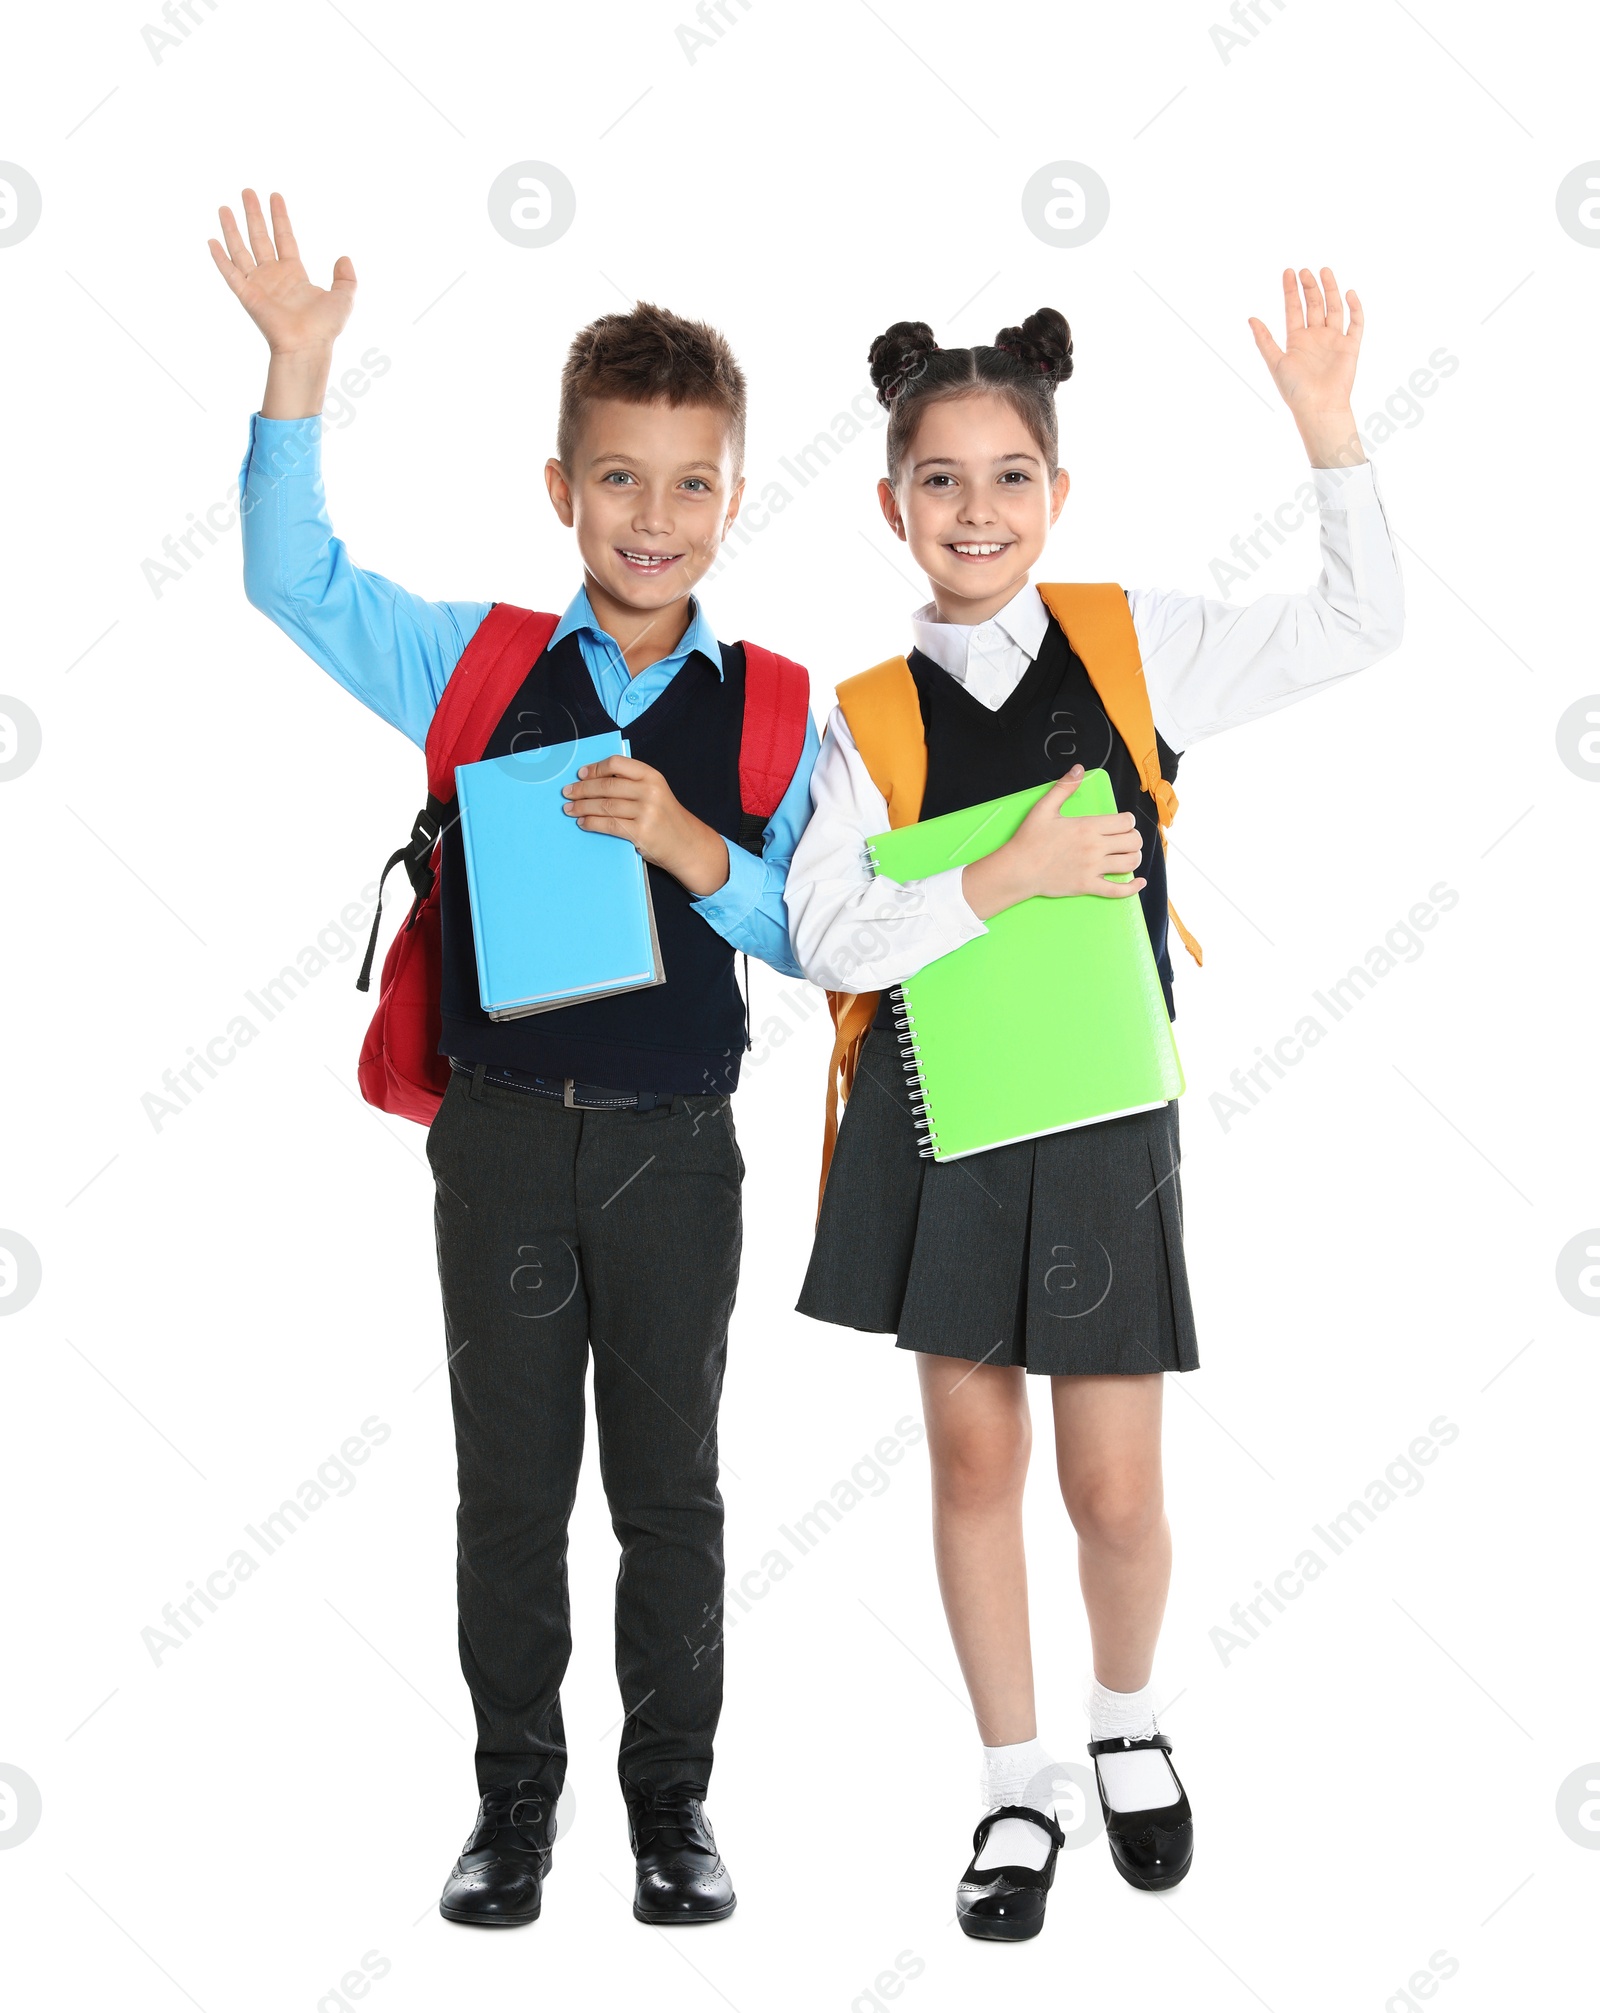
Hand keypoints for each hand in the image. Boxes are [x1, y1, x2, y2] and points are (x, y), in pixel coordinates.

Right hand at [208, 189, 354, 356]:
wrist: (308, 346)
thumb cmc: (325, 327)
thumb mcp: (344, 298)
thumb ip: (346, 278)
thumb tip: (344, 258)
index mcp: (294, 274)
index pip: (284, 237)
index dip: (280, 217)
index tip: (274, 196)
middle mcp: (273, 276)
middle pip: (260, 237)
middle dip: (254, 214)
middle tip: (247, 191)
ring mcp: (258, 285)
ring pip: (241, 250)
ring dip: (232, 229)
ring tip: (224, 207)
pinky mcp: (247, 296)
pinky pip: (230, 273)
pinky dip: (220, 258)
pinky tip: (211, 241)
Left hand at [562, 755, 729, 897]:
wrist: (687, 845)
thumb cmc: (666, 818)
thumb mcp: (655, 792)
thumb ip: (631, 784)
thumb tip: (593, 780)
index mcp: (652, 776)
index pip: (616, 764)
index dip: (595, 768)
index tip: (580, 774)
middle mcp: (650, 791)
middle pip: (606, 786)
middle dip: (582, 789)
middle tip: (567, 792)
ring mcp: (646, 813)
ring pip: (604, 806)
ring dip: (581, 807)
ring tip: (569, 809)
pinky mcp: (640, 833)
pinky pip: (608, 825)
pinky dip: (591, 823)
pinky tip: (582, 823)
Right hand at [962, 767, 1144, 920]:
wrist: (1018, 870)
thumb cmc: (1029, 840)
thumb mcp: (1044, 808)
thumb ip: (1064, 787)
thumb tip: (1079, 769)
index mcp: (1087, 827)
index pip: (1126, 822)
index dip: (1128, 821)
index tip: (1121, 823)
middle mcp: (1094, 848)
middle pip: (1133, 841)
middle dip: (1133, 838)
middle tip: (1124, 839)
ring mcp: (1093, 869)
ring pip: (1131, 862)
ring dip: (1134, 857)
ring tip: (1127, 855)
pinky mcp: (1088, 886)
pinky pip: (1118, 890)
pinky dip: (1132, 887)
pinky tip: (1138, 882)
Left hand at [1247, 267, 1364, 467]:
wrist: (1319, 407)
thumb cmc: (1295, 390)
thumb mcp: (1275, 362)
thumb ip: (1264, 340)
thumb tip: (1250, 318)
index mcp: (1297, 340)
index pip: (1294, 309)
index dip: (1290, 291)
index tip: (1288, 271)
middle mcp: (1315, 337)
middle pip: (1313, 305)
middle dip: (1309, 287)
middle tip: (1305, 270)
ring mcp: (1334, 340)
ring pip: (1333, 308)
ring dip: (1330, 290)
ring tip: (1324, 271)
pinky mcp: (1350, 346)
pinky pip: (1356, 323)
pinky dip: (1354, 308)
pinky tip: (1349, 293)